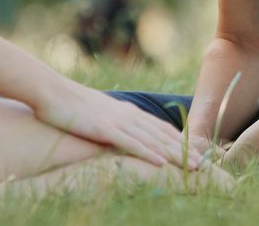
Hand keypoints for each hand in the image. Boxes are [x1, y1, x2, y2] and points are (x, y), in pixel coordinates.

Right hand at [33, 81, 203, 169]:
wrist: (52, 91)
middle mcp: (129, 116)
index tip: (198, 152)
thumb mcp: (98, 114)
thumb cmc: (71, 105)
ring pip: (153, 140)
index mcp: (128, 112)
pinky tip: (161, 162)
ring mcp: (118, 121)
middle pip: (164, 135)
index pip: (161, 128)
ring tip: (193, 167)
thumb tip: (120, 135)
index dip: (181, 141)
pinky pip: (131, 143)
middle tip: (206, 165)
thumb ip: (113, 123)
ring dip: (175, 155)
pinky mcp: (104, 129)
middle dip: (186, 151)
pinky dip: (148, 153)